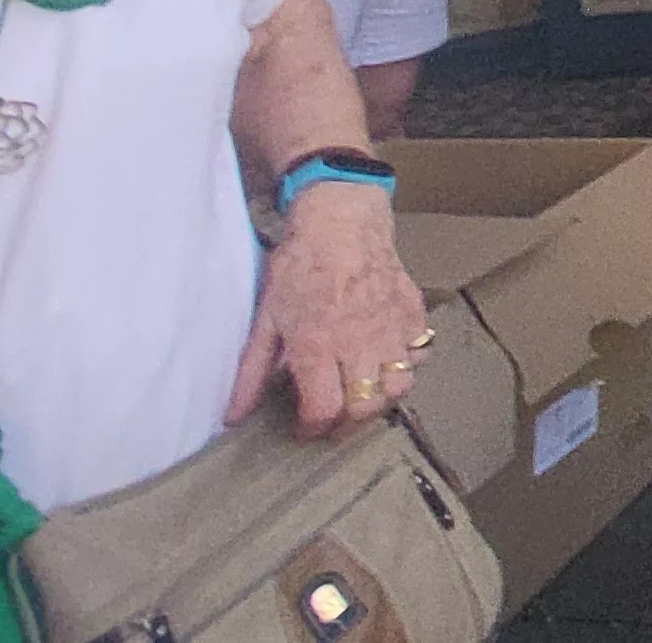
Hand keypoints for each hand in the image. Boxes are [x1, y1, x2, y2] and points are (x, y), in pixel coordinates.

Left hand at [227, 182, 428, 438]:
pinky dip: (406, 364)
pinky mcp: (413, 314)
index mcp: (318, 347)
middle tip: (333, 417)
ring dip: (380, 398)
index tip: (304, 428)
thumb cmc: (300, 266)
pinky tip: (386, 358)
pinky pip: (419, 354)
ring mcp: (392, 329)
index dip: (312, 430)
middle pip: (365, 408)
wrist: (342, 220)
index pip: (324, 412)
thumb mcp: (267, 319)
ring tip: (362, 392)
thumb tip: (232, 417)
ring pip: (398, 388)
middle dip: (347, 423)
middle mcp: (360, 344)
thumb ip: (251, 373)